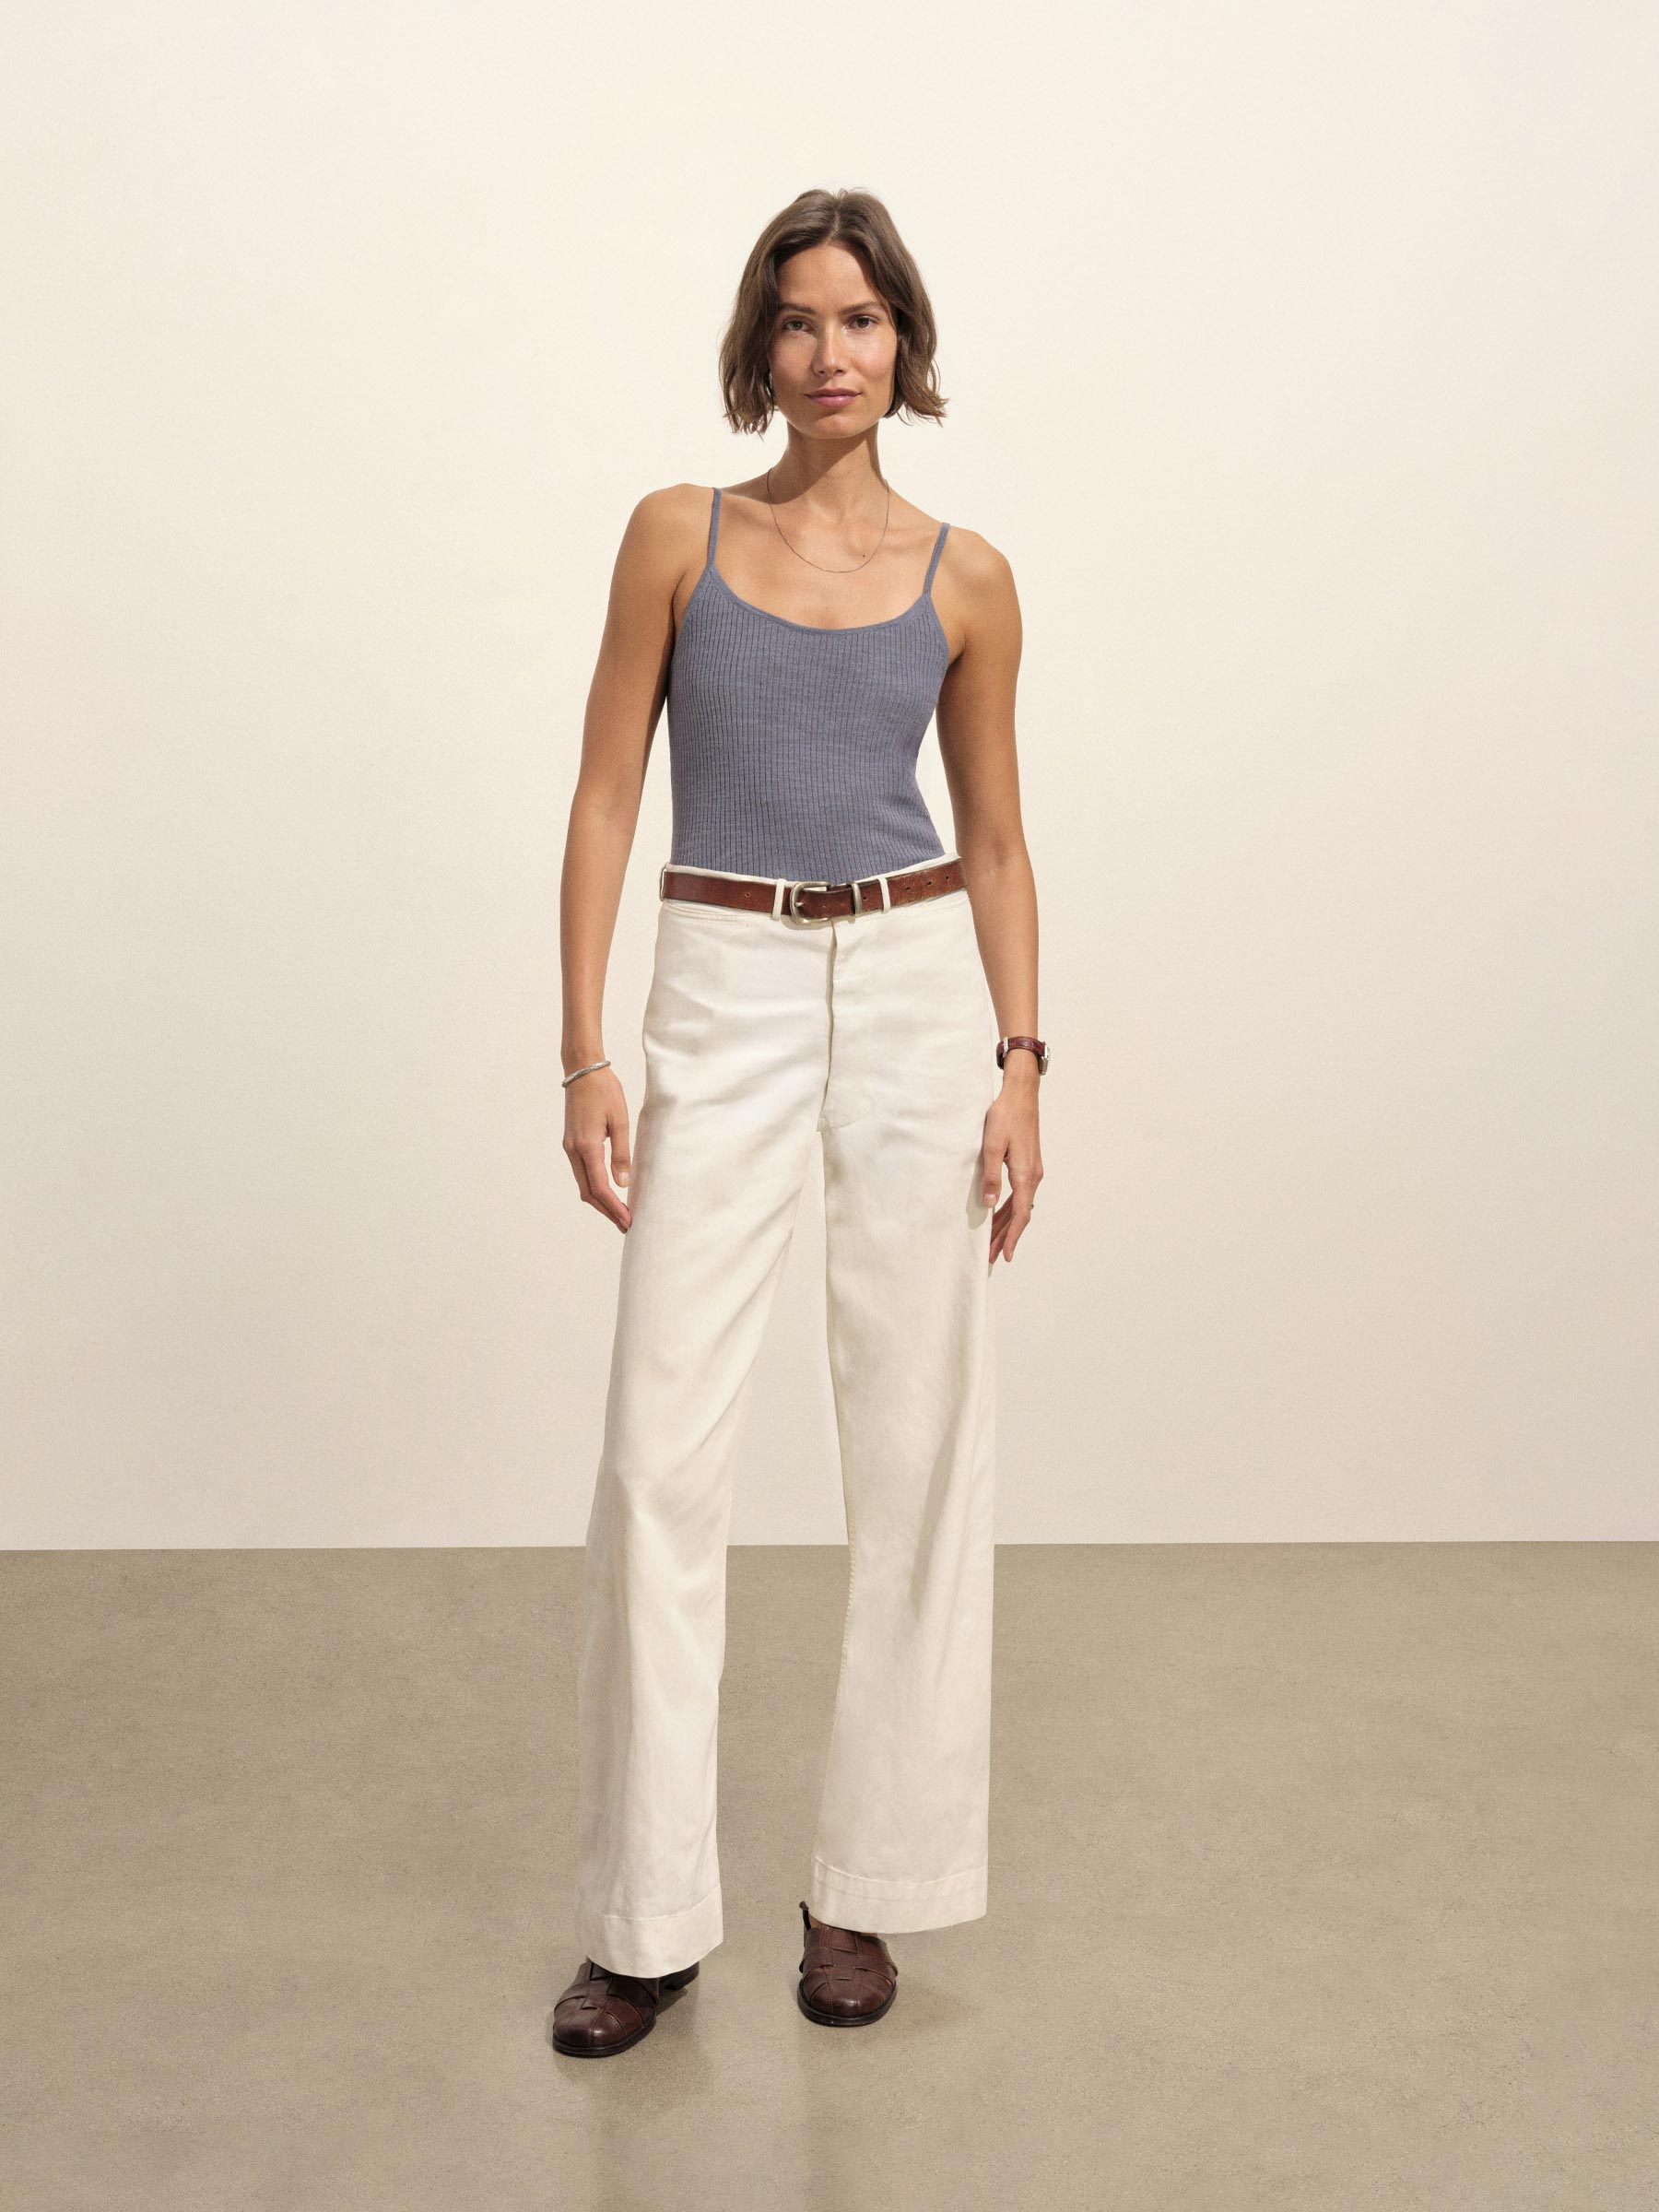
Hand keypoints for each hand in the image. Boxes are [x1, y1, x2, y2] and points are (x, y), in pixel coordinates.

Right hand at [563, 1065, 632, 1230]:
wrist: (582, 1070)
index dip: (613, 1207)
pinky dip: (594, 1186)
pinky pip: (581, 1172)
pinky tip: (608, 1190)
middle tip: (625, 1223)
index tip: (627, 1220)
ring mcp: (569, 1147)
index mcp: (587, 1146)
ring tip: (619, 1211)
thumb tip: (622, 1183)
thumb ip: (622, 1153)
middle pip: (587, 1192)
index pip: (600, 1187)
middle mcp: (574, 1150)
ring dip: (599, 1200)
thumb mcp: (620, 1120)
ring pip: (582, 1183)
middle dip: (606, 1210)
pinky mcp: (571, 1142)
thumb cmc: (604, 1091)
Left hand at [981, 1060, 1042, 1265]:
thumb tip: (988, 1204)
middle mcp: (1033, 1175)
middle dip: (1007, 1236)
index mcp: (1026, 1174)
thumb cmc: (1006, 1116)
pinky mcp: (1028, 1164)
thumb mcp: (992, 1146)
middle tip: (993, 1255)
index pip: (1020, 1214)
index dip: (1012, 1236)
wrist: (1021, 1095)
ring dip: (1007, 1223)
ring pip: (1020, 1205)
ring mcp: (1032, 1170)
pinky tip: (998, 1213)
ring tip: (994, 1241)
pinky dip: (1009, 1208)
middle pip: (1021, 1214)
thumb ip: (990, 1177)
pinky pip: (1020, 1194)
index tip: (1006, 1254)